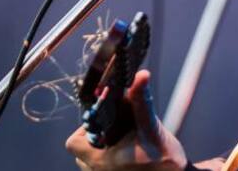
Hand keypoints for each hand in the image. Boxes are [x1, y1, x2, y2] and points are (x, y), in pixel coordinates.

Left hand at [66, 70, 187, 170]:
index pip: (73, 143)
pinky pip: (100, 168)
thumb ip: (141, 102)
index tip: (105, 122)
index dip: (85, 129)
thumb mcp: (151, 127)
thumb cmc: (164, 156)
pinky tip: (128, 154)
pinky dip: (110, 158)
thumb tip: (140, 77)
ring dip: (101, 150)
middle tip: (116, 131)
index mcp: (100, 159)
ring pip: (89, 161)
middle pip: (81, 151)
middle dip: (96, 138)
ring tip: (123, 144)